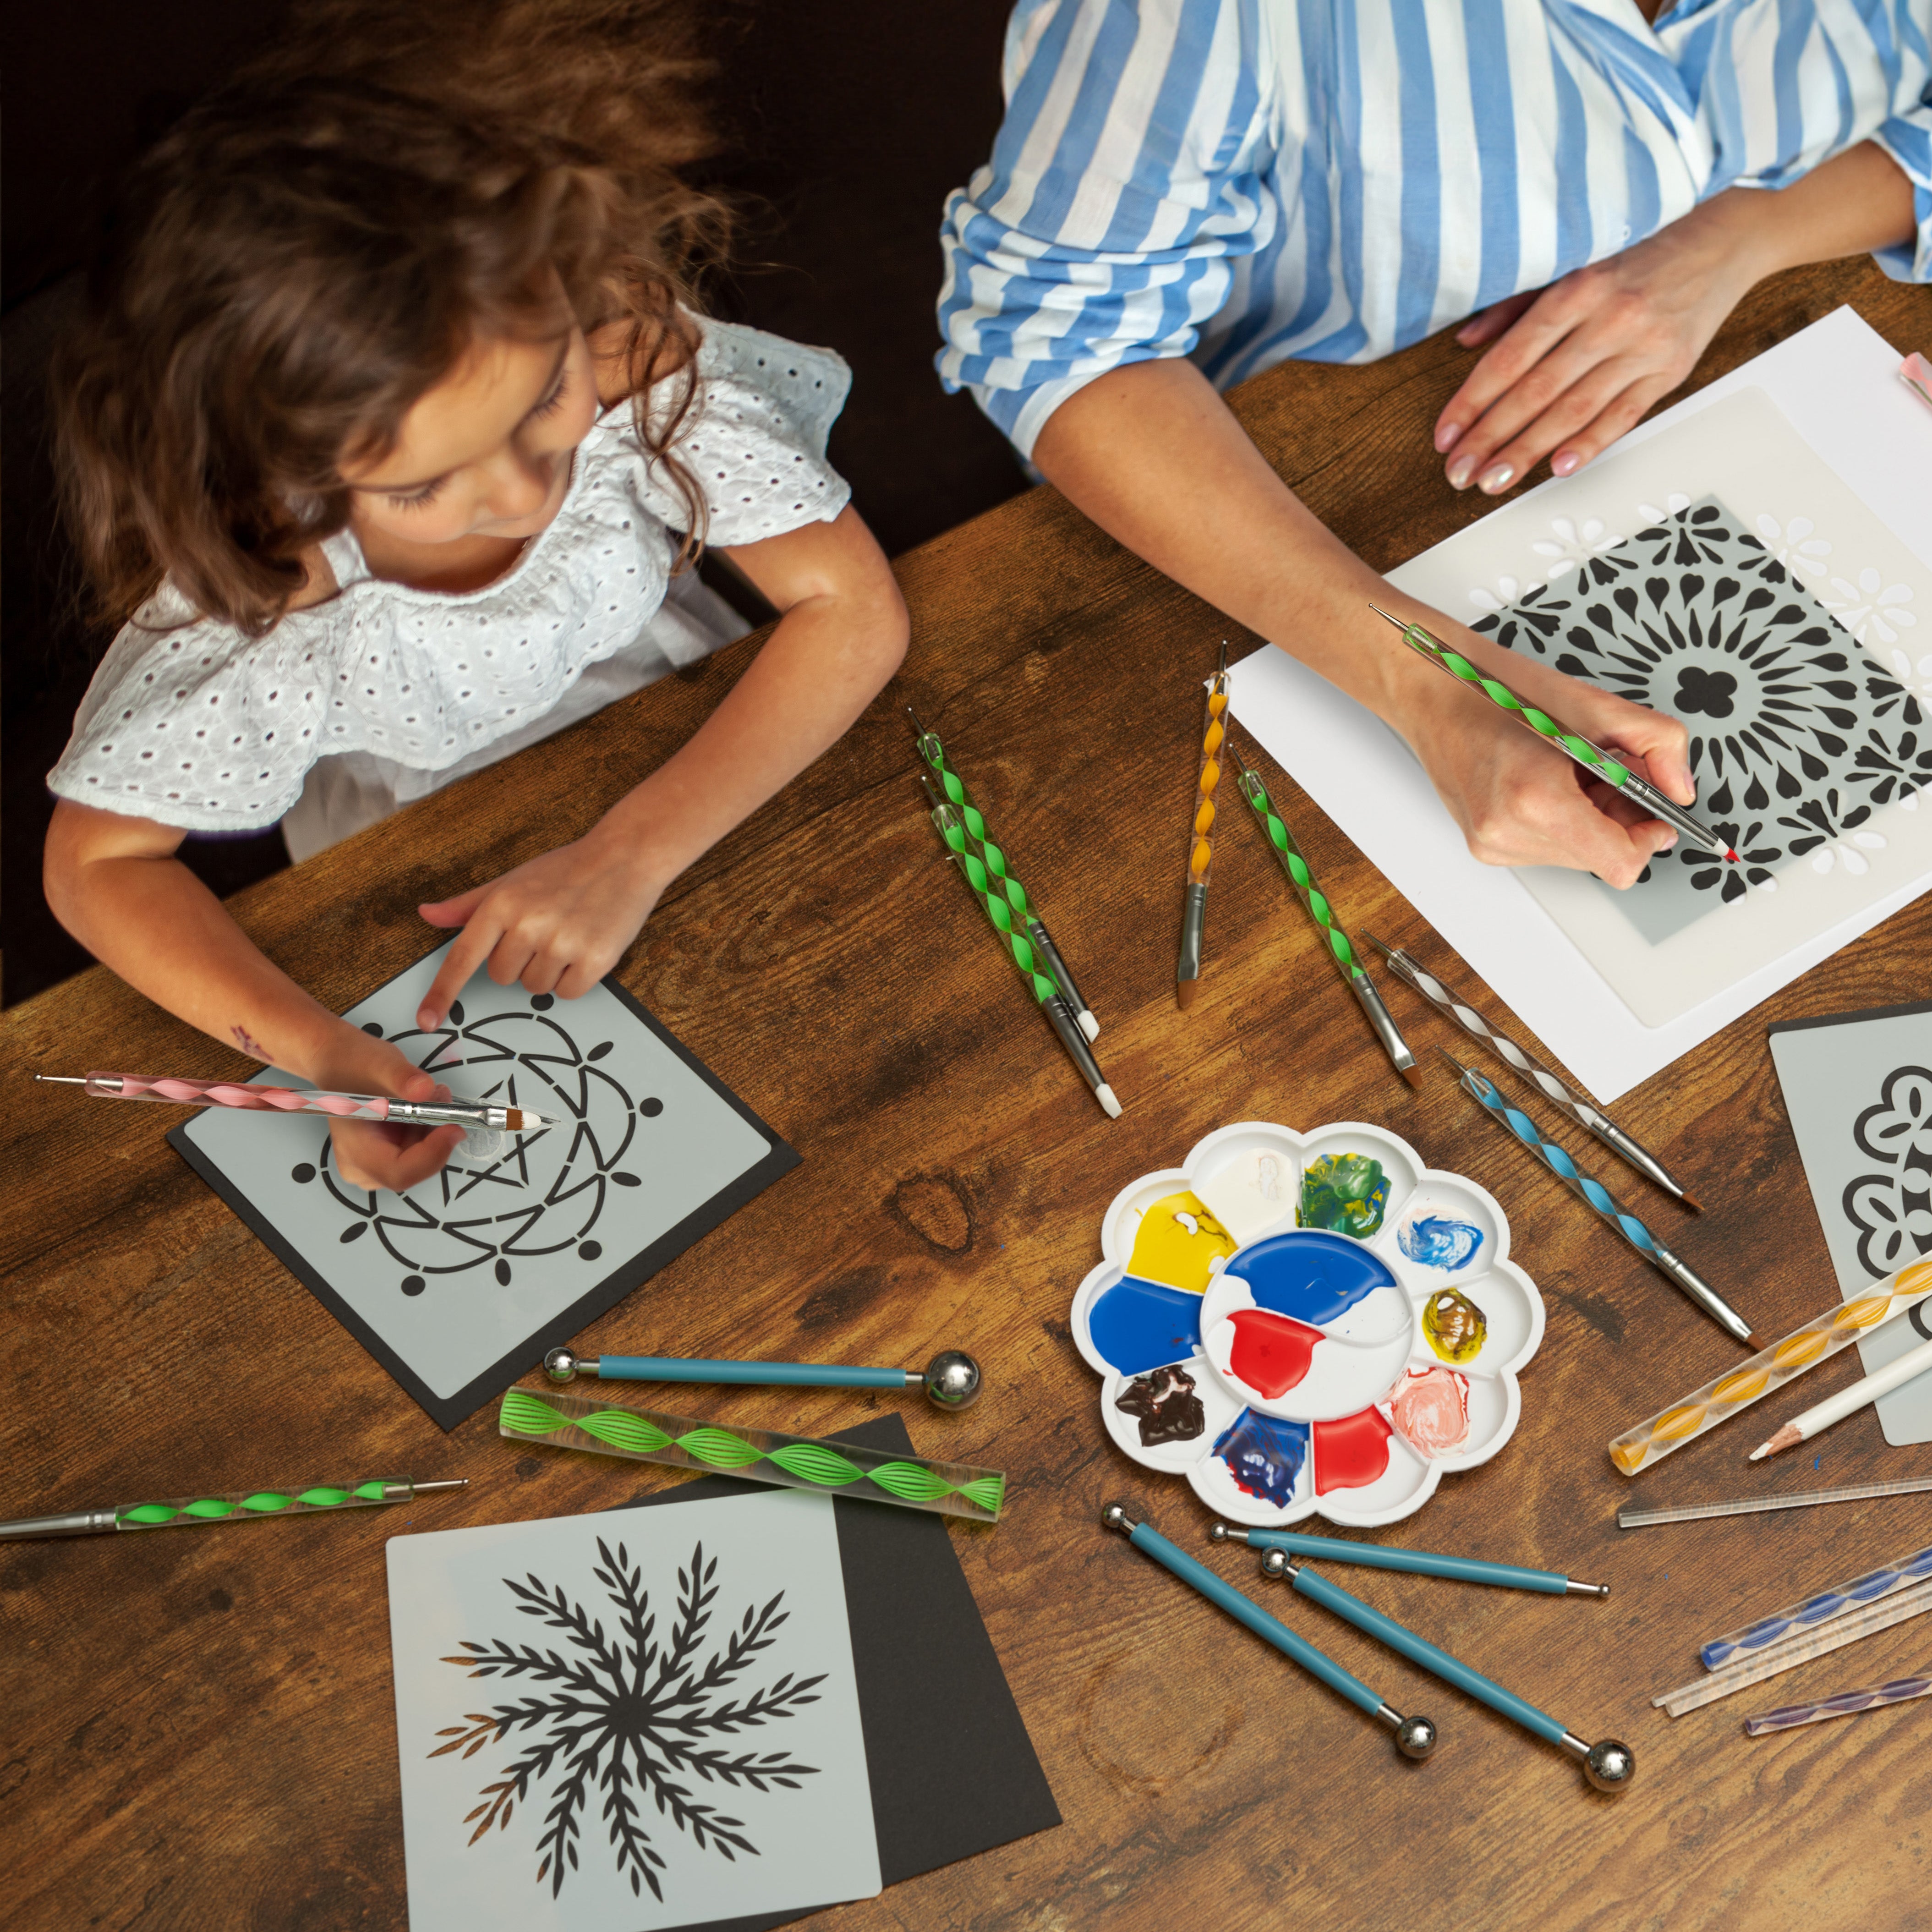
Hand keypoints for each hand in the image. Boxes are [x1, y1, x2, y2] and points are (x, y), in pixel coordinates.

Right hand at [309, 1025, 467, 1192]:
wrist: (342, 1063)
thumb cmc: (353, 1065)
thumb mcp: (379, 1063)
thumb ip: (401, 1077)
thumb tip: (424, 1089)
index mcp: (354, 1151)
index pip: (399, 1172)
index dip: (431, 1155)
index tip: (453, 1127)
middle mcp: (362, 1166)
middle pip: (415, 1167)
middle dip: (436, 1135)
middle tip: (442, 1098)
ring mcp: (375, 1165)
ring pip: (421, 1159)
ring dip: (435, 1129)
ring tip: (433, 1094)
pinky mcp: (387, 1156)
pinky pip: (419, 1151)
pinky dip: (430, 1129)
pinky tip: (426, 1104)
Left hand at [415, 828, 664, 1029]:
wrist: (624, 858)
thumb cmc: (564, 871)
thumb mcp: (511, 881)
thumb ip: (468, 905)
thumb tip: (426, 915)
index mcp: (502, 904)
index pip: (462, 957)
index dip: (442, 992)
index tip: (427, 1021)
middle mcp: (528, 924)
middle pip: (502, 977)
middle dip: (519, 962)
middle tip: (545, 932)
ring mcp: (562, 943)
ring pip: (535, 988)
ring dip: (548, 971)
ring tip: (567, 936)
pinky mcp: (594, 959)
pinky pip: (567, 993)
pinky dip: (574, 979)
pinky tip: (584, 949)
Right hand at [1385, 620, 1694, 887]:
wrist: (1430, 691)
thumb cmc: (1498, 691)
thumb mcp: (1594, 705)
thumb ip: (1657, 744)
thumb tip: (1680, 788)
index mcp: (1536, 800)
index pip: (1619, 864)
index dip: (1648, 840)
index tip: (1655, 816)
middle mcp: (1508, 833)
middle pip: (1599, 860)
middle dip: (1617, 821)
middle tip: (1608, 774)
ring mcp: (1491, 843)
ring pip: (1573, 855)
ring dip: (1588, 820)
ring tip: (1569, 771)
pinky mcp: (1483, 843)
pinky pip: (1544, 847)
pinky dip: (1559, 819)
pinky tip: (1545, 781)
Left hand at [1432, 206, 1766, 496]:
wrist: (1726, 238)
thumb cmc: (1641, 248)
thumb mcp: (1574, 259)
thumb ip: (1518, 303)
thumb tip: (1467, 342)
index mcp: (1579, 287)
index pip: (1511, 356)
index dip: (1473, 401)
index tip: (1445, 435)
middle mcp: (1611, 318)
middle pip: (1537, 391)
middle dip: (1491, 438)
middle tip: (1459, 473)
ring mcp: (1644, 347)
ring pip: (1575, 411)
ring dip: (1529, 451)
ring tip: (1494, 481)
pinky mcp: (1671, 369)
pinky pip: (1624, 415)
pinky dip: (1590, 444)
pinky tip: (1558, 468)